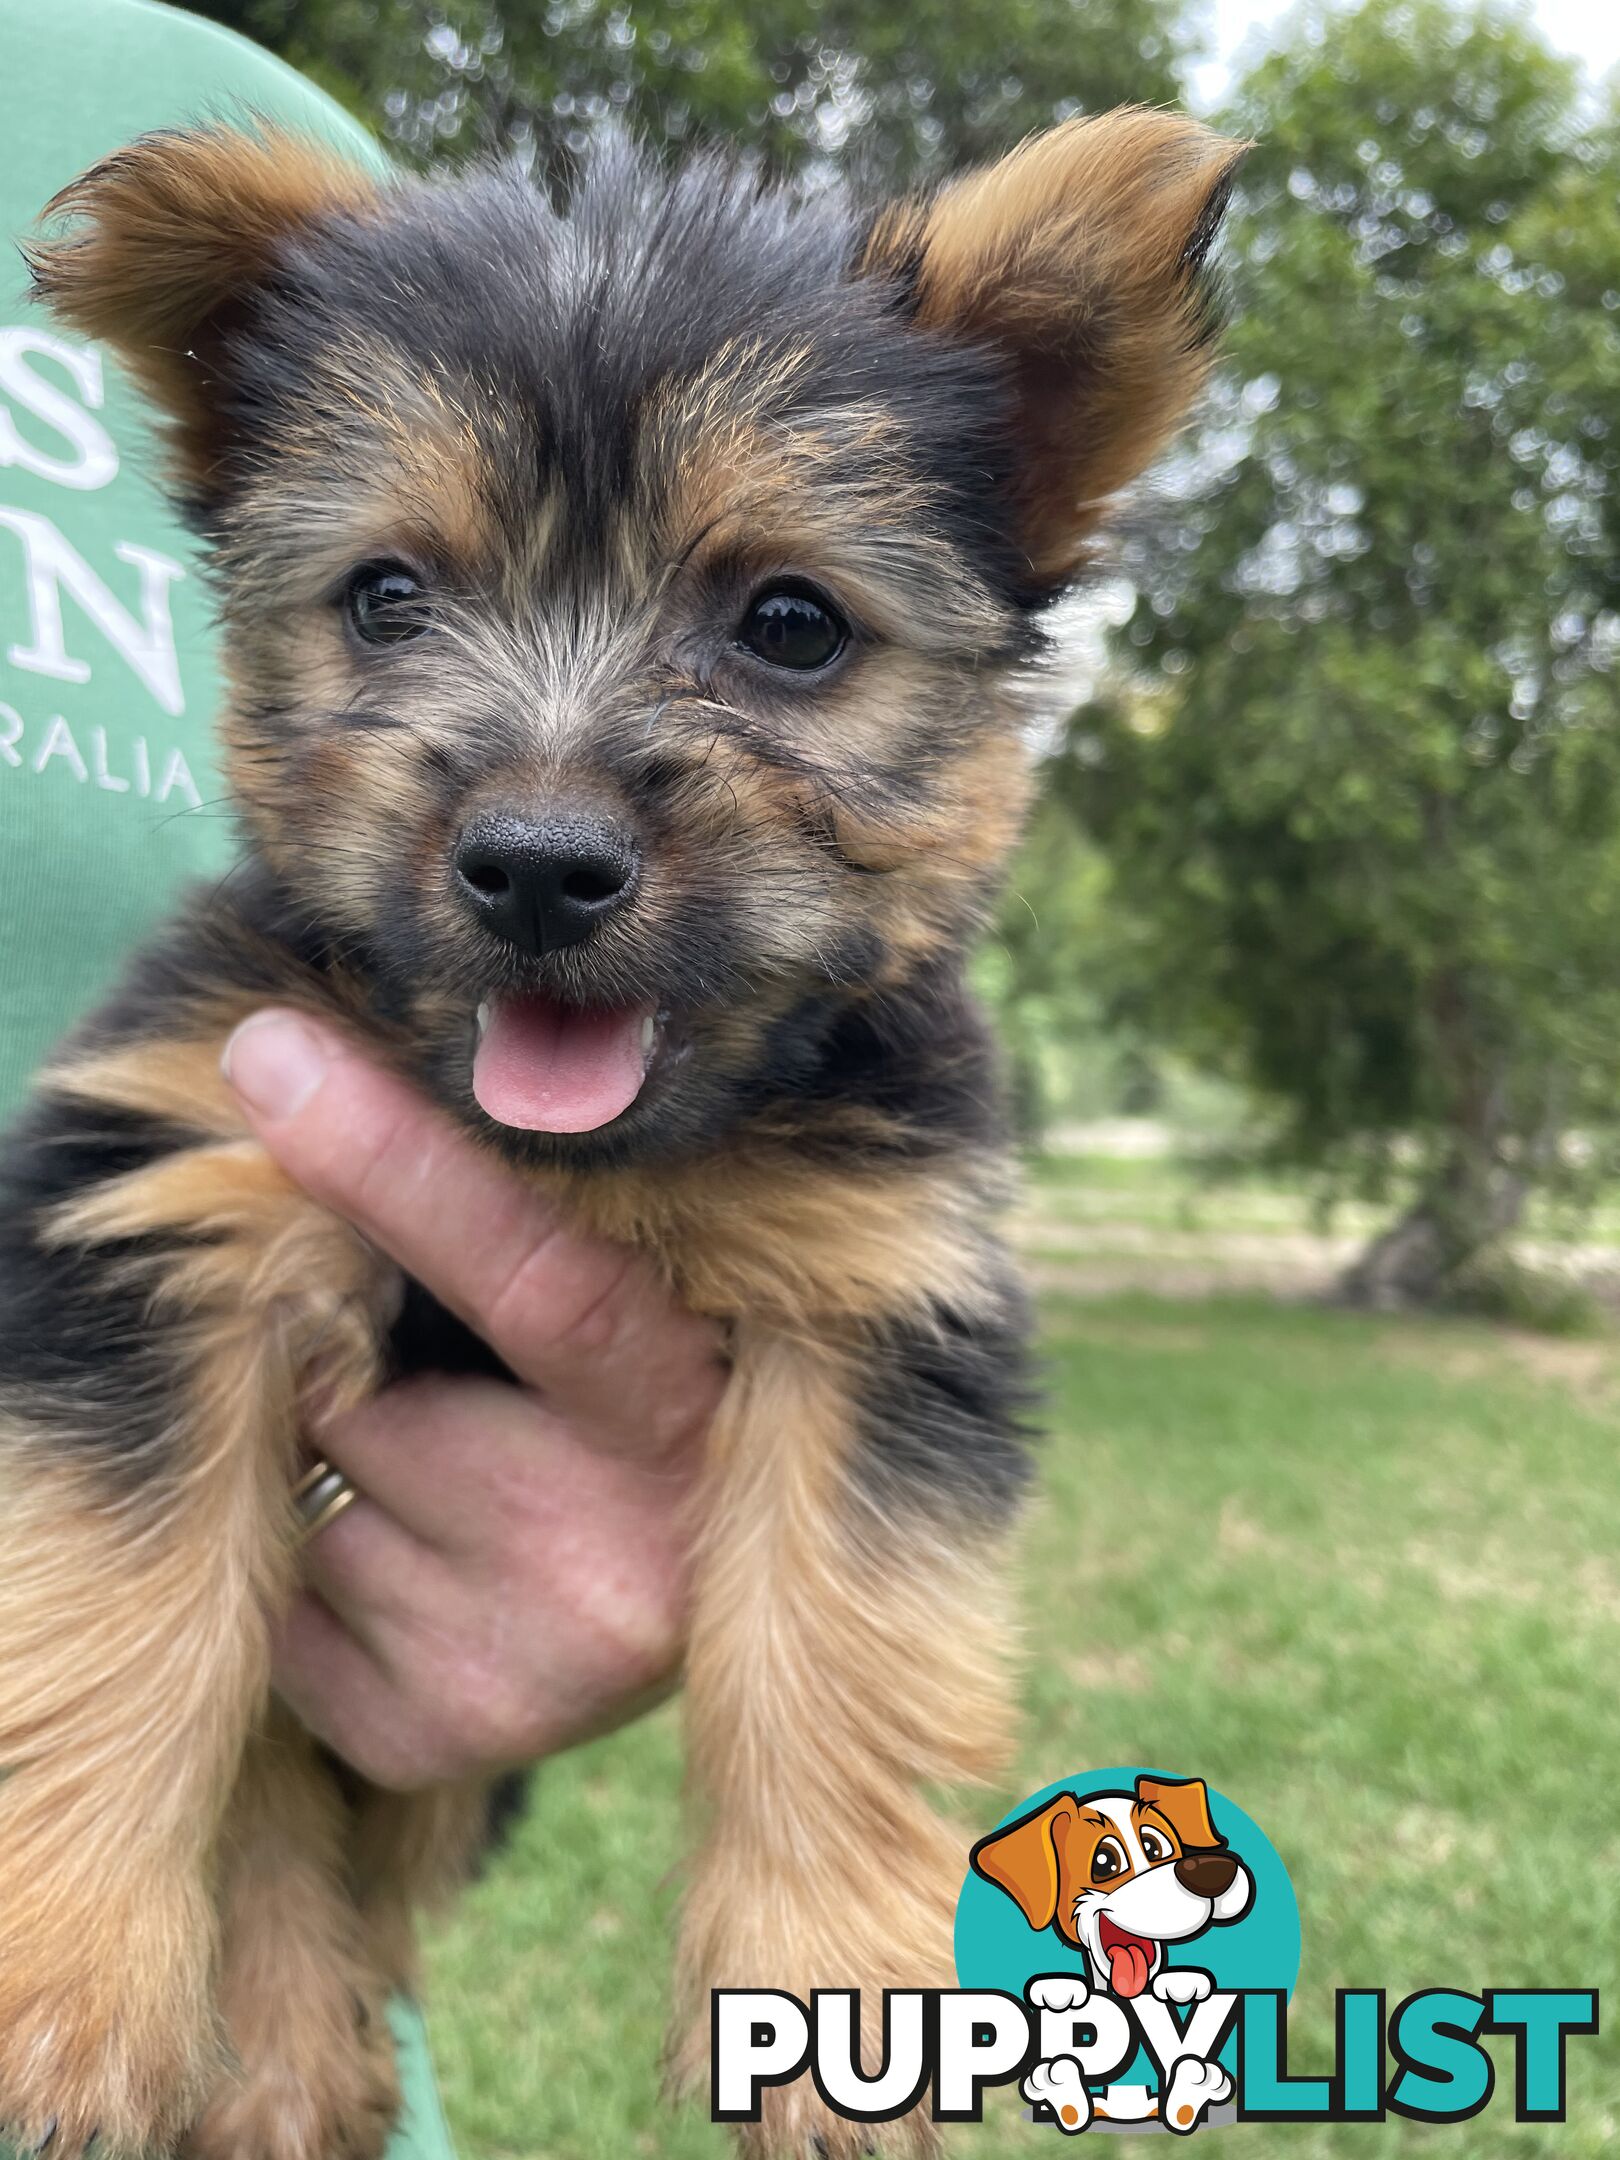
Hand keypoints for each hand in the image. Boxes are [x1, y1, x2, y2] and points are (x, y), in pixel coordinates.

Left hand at [223, 1010, 725, 1789]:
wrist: (698, 1609)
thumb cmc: (647, 1417)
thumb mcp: (632, 1305)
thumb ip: (509, 1220)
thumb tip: (297, 1067)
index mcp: (683, 1405)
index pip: (534, 1278)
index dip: (402, 1171)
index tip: (274, 1063)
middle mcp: (619, 1546)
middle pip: (359, 1402)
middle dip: (355, 1375)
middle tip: (450, 1389)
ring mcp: (532, 1656)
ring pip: (313, 1504)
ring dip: (346, 1483)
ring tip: (467, 1492)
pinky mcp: (447, 1733)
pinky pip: (288, 1613)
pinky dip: (322, 1582)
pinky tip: (427, 1575)